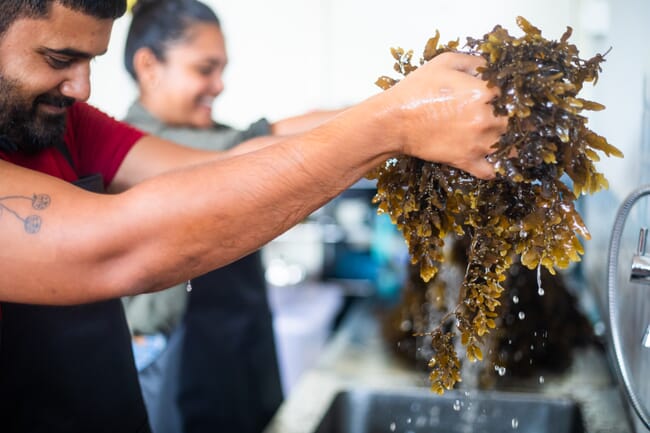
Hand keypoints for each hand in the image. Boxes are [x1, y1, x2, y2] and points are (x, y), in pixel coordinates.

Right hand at [382, 52, 506, 177]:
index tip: (507, 96)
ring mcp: (477, 143)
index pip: (514, 93)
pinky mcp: (466, 160)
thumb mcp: (445, 62)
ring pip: (510, 147)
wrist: (393, 121)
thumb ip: (474, 61)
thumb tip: (491, 67)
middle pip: (517, 121)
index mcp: (484, 92)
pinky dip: (496, 168)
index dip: (512, 94)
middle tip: (508, 118)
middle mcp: (486, 119)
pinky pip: (491, 171)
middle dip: (515, 119)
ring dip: (510, 144)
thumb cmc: (416, 90)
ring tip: (504, 140)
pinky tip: (493, 160)